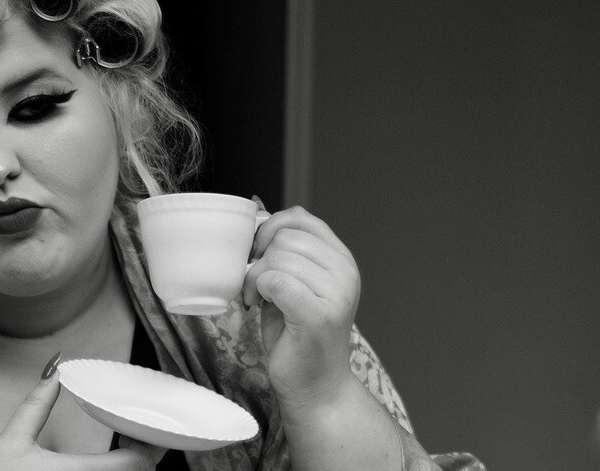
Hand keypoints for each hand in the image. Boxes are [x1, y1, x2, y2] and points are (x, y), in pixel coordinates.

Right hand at [0, 358, 166, 470]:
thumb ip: (35, 406)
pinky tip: (107, 468)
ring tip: (123, 450)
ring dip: (132, 469)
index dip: (146, 443)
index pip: (136, 464)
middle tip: (132, 434)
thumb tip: (53, 371)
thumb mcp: (11, 441)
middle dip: (144, 454)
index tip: (134, 428)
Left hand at [242, 205, 360, 407]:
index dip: (270, 228)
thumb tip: (256, 213)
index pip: (302, 218)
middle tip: (253, 284)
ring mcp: (336, 294)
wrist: (316, 387)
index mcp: (341, 260)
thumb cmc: (298, 336)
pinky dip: (258, 290)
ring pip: (277, 259)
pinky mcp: (318, 316)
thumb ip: (285, 251)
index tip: (257, 254)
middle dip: (258, 258)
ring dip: (254, 278)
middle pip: (285, 238)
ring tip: (255, 299)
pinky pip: (276, 281)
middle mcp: (345, 273)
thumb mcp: (295, 282)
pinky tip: (256, 307)